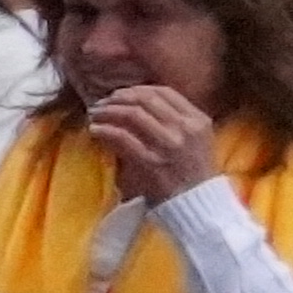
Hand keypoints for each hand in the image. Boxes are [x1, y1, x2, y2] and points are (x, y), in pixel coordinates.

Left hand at [85, 83, 220, 205]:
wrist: (197, 204)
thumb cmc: (192, 173)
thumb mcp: (196, 140)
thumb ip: (175, 120)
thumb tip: (136, 103)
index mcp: (197, 120)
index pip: (163, 92)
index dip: (136, 89)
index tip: (120, 94)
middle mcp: (185, 128)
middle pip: (145, 99)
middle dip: (118, 98)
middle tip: (101, 103)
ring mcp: (168, 145)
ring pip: (132, 114)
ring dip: (107, 111)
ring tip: (94, 115)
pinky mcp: (151, 162)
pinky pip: (122, 137)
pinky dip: (104, 130)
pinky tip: (94, 130)